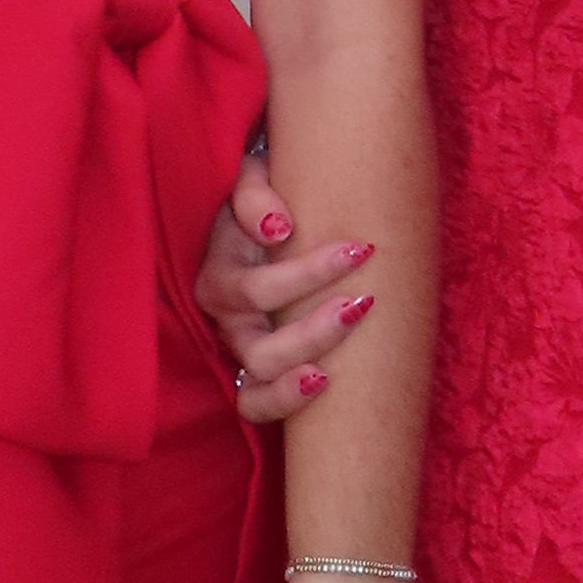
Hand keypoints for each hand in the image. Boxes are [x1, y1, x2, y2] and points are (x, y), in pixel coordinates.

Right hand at [189, 180, 373, 427]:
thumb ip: (253, 193)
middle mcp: (226, 319)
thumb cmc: (262, 194)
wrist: (264, 213)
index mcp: (219, 275)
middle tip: (363, 303)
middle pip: (262, 349)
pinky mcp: (253, 370)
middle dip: (315, 333)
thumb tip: (278, 228)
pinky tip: (323, 382)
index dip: (309, 274)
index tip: (360, 249)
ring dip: (302, 373)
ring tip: (341, 356)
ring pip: (259, 381)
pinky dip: (282, 400)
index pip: (259, 290)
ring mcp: (239, 348)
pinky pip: (254, 404)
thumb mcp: (249, 178)